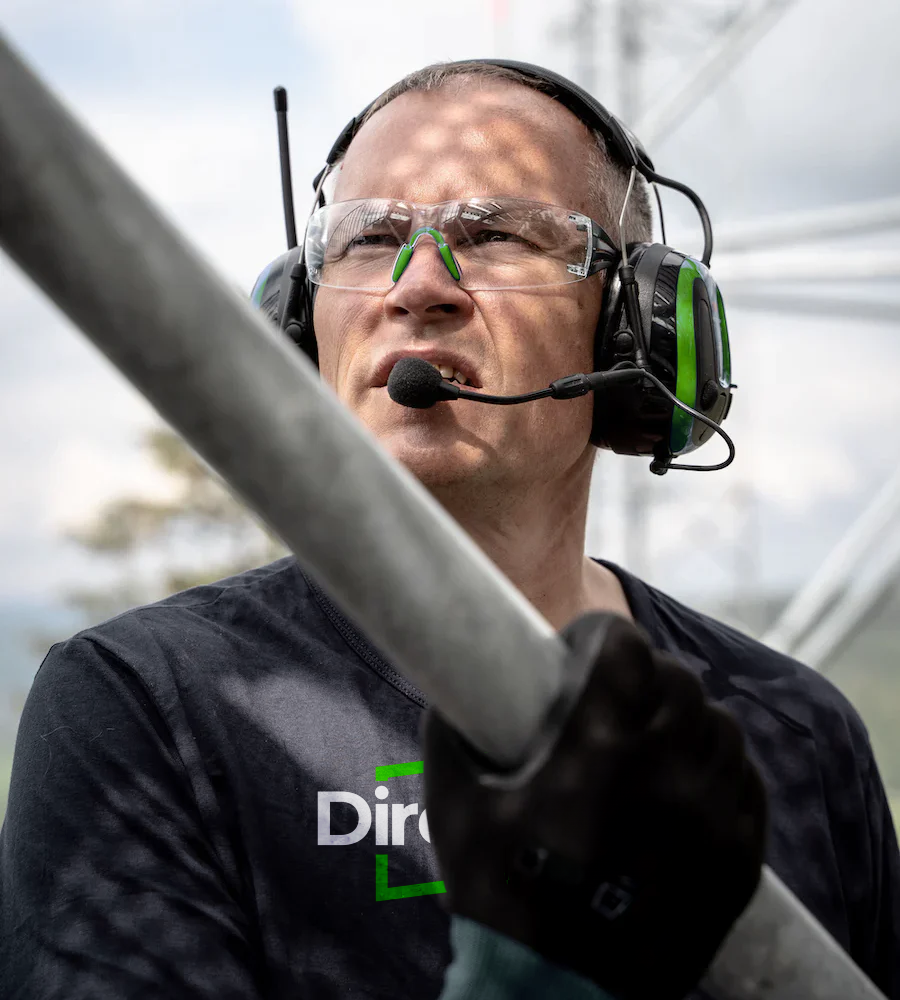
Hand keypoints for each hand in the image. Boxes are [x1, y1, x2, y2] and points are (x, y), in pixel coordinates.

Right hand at [422, 612, 767, 999]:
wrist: (557, 999)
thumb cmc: (500, 903)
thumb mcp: (453, 809)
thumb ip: (450, 734)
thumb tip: (452, 689)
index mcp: (596, 749)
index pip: (626, 646)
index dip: (601, 637)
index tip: (584, 648)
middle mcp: (665, 773)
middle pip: (679, 679)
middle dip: (646, 674)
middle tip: (618, 695)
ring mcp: (710, 819)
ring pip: (722, 726)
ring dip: (688, 718)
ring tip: (656, 736)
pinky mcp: (737, 861)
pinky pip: (747, 784)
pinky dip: (721, 768)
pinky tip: (689, 780)